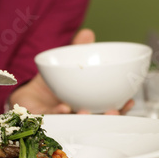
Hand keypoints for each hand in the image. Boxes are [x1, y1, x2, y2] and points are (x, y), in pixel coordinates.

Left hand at [9, 28, 133, 114]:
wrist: (27, 96)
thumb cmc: (51, 84)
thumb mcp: (64, 63)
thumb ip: (76, 49)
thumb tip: (87, 33)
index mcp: (89, 104)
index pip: (109, 108)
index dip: (122, 107)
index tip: (131, 101)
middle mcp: (79, 115)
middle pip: (97, 121)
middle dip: (107, 117)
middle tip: (113, 110)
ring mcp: (63, 120)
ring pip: (77, 124)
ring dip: (85, 119)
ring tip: (87, 112)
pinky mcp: (46, 121)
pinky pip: (54, 120)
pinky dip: (59, 114)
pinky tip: (64, 109)